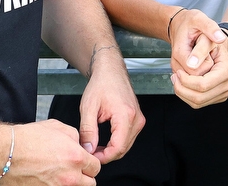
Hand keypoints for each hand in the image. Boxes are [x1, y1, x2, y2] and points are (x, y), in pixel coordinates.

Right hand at [6, 119, 100, 184]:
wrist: (5, 153)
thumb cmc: (28, 139)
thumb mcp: (58, 127)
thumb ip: (76, 138)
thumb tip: (81, 146)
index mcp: (76, 158)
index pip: (96, 167)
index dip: (90, 163)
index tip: (85, 162)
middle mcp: (69, 177)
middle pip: (90, 183)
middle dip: (84, 175)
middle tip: (74, 169)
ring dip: (73, 183)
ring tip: (61, 174)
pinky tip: (49, 179)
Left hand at [77, 47, 144, 164]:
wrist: (111, 71)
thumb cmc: (101, 84)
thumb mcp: (88, 107)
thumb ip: (88, 131)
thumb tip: (88, 150)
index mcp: (126, 115)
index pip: (118, 148)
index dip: (103, 157)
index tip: (90, 157)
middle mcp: (136, 119)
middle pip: (123, 149)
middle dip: (106, 155)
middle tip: (89, 153)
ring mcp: (139, 119)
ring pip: (126, 146)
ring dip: (111, 150)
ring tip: (94, 147)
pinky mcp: (137, 119)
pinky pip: (127, 138)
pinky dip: (116, 144)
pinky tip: (103, 142)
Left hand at [169, 9, 227, 107]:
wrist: (210, 37)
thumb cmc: (205, 33)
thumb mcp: (202, 30)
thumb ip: (200, 47)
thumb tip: (192, 64)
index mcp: (227, 69)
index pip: (203, 84)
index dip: (186, 81)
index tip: (177, 71)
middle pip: (200, 97)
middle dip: (182, 88)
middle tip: (174, 75)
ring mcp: (224, 91)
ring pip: (197, 102)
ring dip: (182, 92)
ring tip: (177, 78)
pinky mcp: (216, 95)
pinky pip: (198, 103)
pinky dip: (186, 94)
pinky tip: (183, 82)